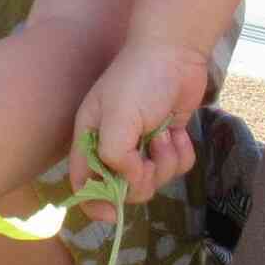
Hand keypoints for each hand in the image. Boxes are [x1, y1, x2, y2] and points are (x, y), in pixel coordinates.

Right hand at [71, 42, 211, 211]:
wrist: (175, 51)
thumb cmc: (140, 80)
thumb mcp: (118, 117)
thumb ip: (114, 156)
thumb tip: (127, 180)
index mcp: (90, 138)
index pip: (83, 182)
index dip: (94, 202)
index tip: (113, 213)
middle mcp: (113, 144)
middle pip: (122, 187)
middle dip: (141, 179)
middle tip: (152, 158)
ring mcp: (141, 143)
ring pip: (153, 179)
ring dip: (164, 163)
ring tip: (166, 136)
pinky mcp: (166, 139)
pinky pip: (175, 167)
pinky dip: (181, 155)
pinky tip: (178, 133)